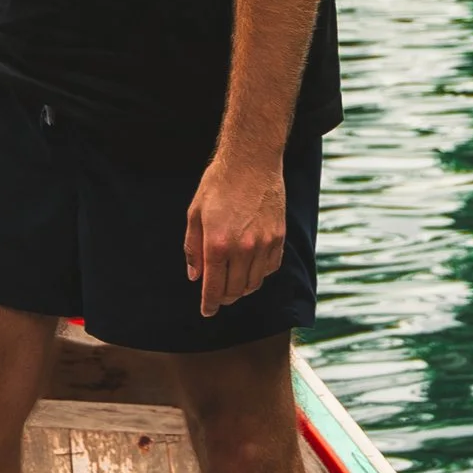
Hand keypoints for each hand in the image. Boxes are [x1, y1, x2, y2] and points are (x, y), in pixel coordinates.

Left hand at [184, 149, 287, 318]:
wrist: (251, 160)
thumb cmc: (219, 184)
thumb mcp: (195, 213)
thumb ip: (193, 248)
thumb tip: (195, 276)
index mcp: (217, 244)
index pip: (213, 288)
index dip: (208, 305)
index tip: (206, 312)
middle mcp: (242, 249)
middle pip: (234, 291)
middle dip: (223, 297)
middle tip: (217, 294)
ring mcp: (264, 244)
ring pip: (253, 283)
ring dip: (241, 288)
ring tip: (233, 281)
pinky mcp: (279, 238)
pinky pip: (270, 269)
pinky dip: (259, 274)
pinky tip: (250, 266)